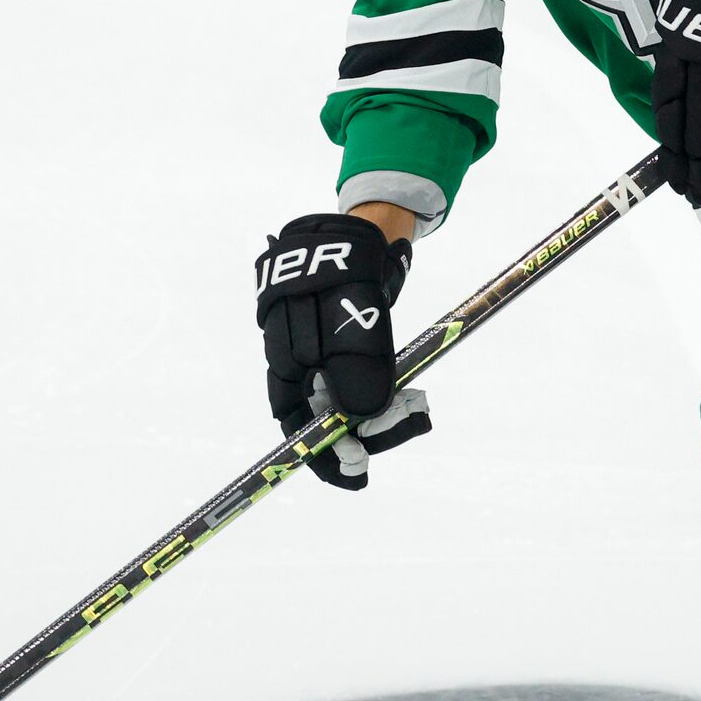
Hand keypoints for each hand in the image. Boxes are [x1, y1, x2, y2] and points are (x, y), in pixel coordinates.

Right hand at [254, 212, 431, 488]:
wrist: (368, 223)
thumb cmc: (350, 265)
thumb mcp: (354, 317)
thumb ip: (354, 367)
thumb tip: (359, 421)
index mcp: (284, 350)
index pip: (293, 417)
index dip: (318, 451)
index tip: (353, 476)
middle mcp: (298, 351)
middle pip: (323, 411)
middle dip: (360, 433)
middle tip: (402, 435)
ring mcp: (322, 343)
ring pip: (346, 394)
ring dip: (379, 411)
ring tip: (416, 410)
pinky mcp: (348, 335)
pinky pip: (363, 374)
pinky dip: (384, 388)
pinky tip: (408, 395)